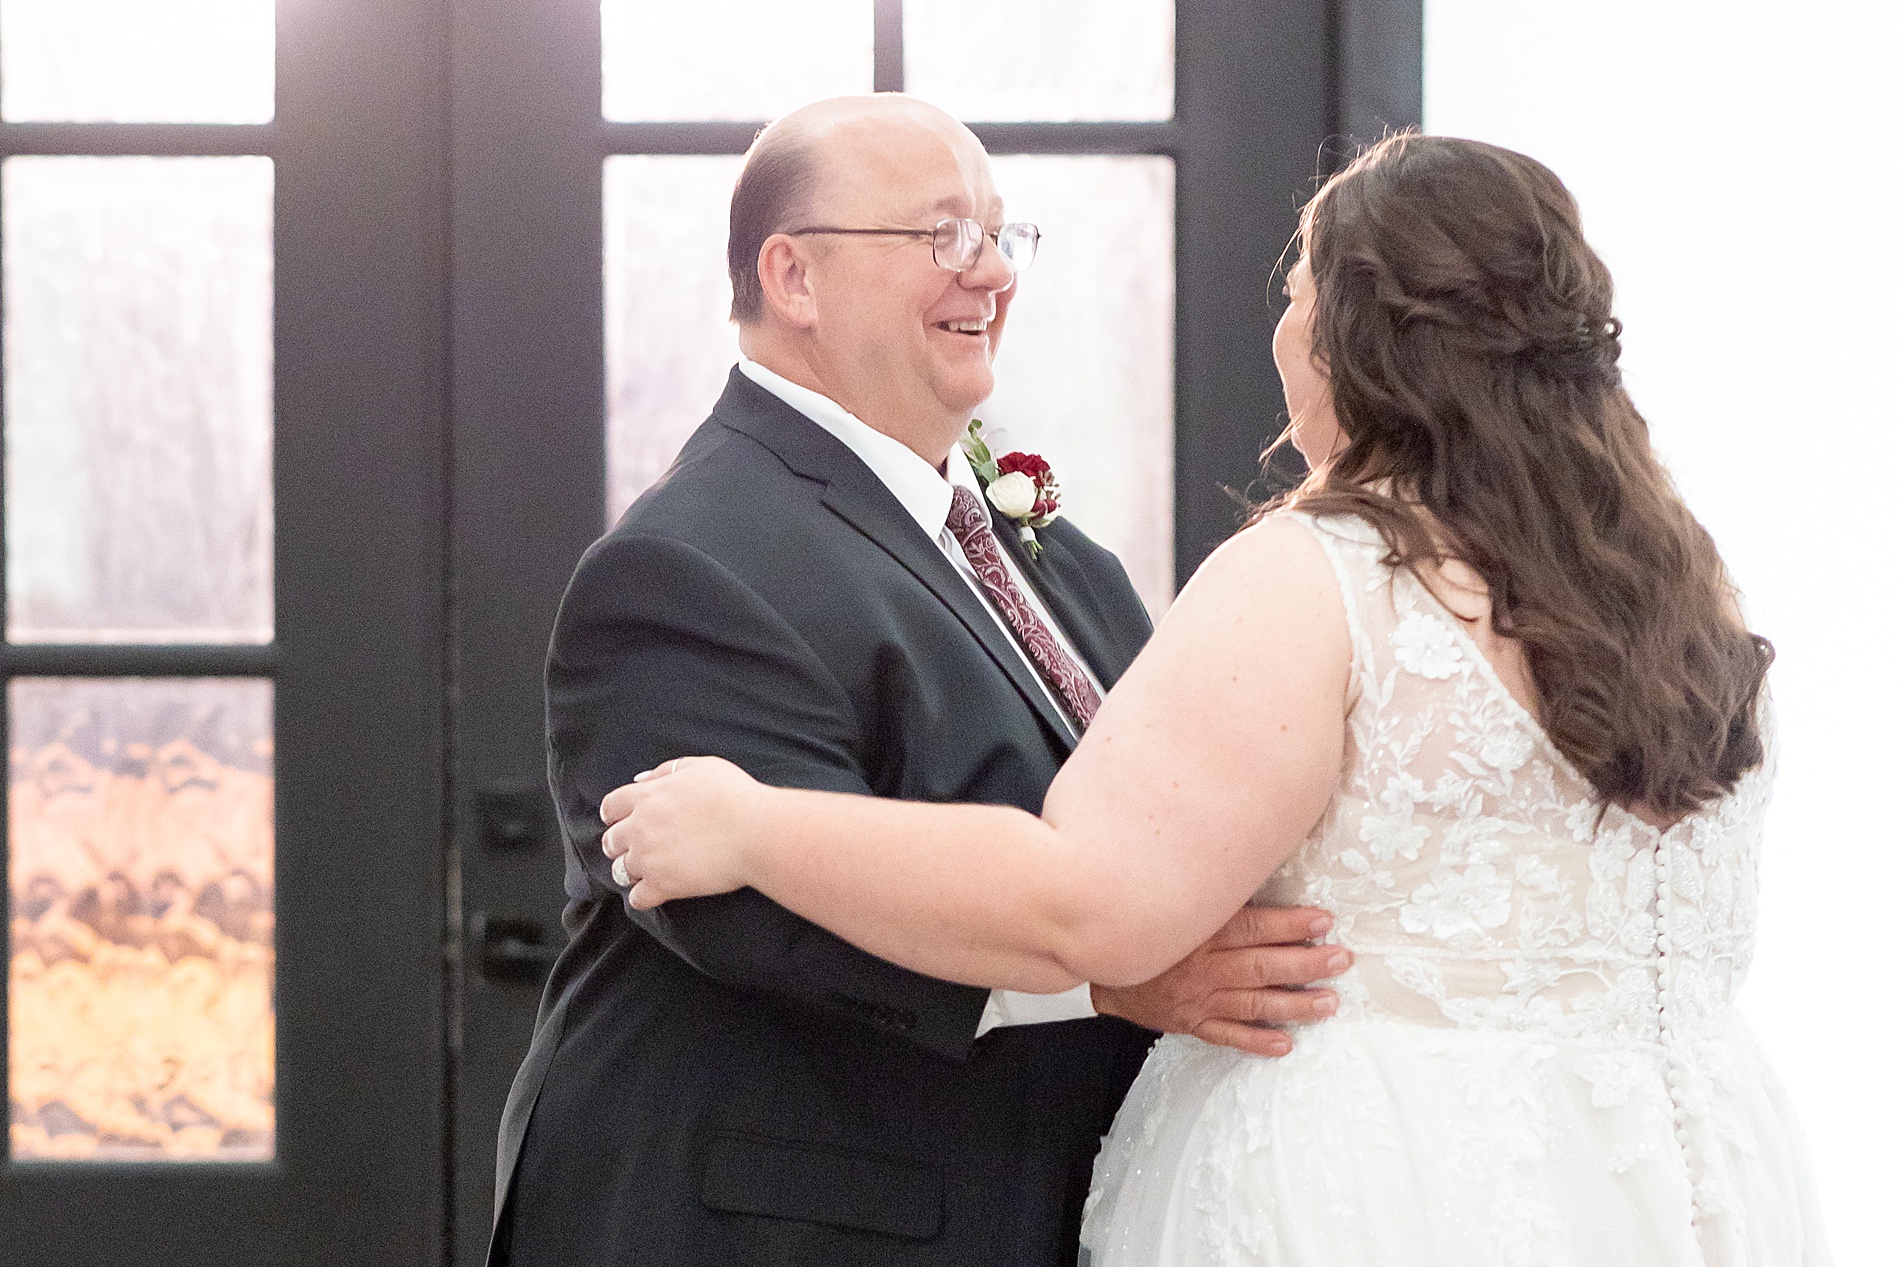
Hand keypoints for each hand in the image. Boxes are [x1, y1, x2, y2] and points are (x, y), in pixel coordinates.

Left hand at [600, 756, 761, 907]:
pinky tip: (654, 893)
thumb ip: (666, 771)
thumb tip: (641, 779)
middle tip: (636, 847)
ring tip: (648, 870)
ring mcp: (648, 858)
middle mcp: (640, 828)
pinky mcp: (662, 885)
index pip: (611, 807)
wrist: (754, 831)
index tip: (620, 820)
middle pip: (611, 841)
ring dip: (631, 870)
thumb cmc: (734, 796)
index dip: (614, 814)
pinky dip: (643, 897)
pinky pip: (638, 898)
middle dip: (620, 844)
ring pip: (620, 870)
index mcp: (647, 797)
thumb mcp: (700, 767)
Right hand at [1089, 905, 1349, 1057]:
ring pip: (1253, 1003)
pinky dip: (1256, 1041)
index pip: (1252, 928)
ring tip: (1329, 1003)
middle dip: (1305, 964)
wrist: (1105, 966)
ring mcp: (1199, 999)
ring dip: (1294, 1004)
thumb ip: (1217, 900)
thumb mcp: (1180, 907)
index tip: (1323, 920)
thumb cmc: (1151, 931)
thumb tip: (1257, 875)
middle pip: (1261, 967)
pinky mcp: (1193, 1023)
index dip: (1289, 925)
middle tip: (1340, 960)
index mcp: (1201, 933)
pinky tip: (1285, 1043)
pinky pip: (1227, 1036)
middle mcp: (1203, 967)